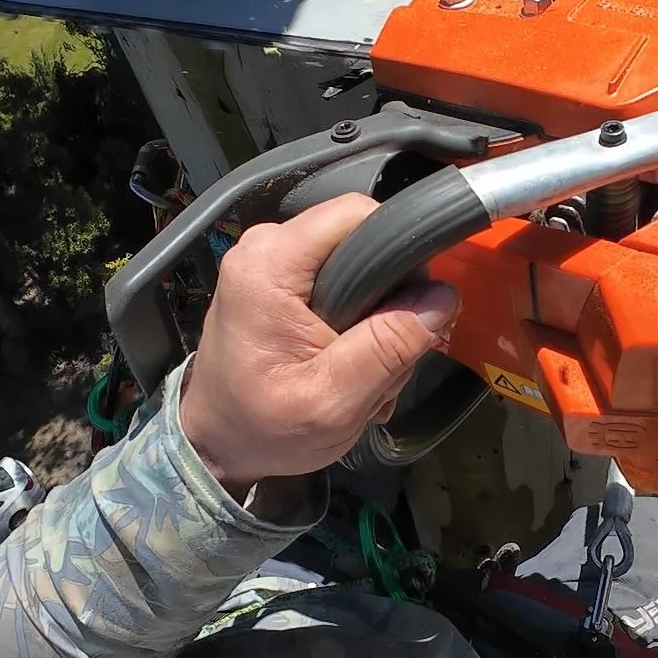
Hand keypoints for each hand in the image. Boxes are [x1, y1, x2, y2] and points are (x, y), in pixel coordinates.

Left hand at [178, 195, 457, 495]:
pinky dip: (356, 320)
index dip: (399, 251)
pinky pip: (340, 279)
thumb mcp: (332, 402)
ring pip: (357, 263)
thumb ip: (387, 349)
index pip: (358, 213)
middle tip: (385, 359)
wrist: (215, 444)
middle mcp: (266, 247)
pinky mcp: (280, 279)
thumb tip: (442, 299)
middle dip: (389, 296)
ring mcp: (271, 260)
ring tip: (363, 370)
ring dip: (375, 317)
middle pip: (361, 238)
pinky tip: (349, 361)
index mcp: (269, 264)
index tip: (413, 306)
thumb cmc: (260, 428)